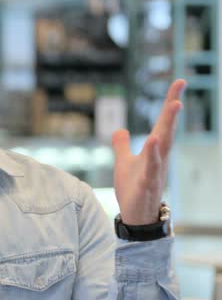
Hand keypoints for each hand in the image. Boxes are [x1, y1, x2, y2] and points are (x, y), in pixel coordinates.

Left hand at [111, 79, 185, 224]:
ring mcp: (155, 171)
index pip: (162, 123)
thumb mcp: (123, 163)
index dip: (169, 103)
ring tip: (173, 106)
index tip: (179, 82)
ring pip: (163, 147)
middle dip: (172, 112)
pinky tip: (153, 140)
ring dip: (167, 127)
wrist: (136, 217)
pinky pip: (151, 168)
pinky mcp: (147, 184)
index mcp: (154, 151)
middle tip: (178, 93)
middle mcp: (159, 158)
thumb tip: (120, 129)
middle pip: (166, 131)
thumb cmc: (133, 190)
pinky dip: (153, 154)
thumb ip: (122, 145)